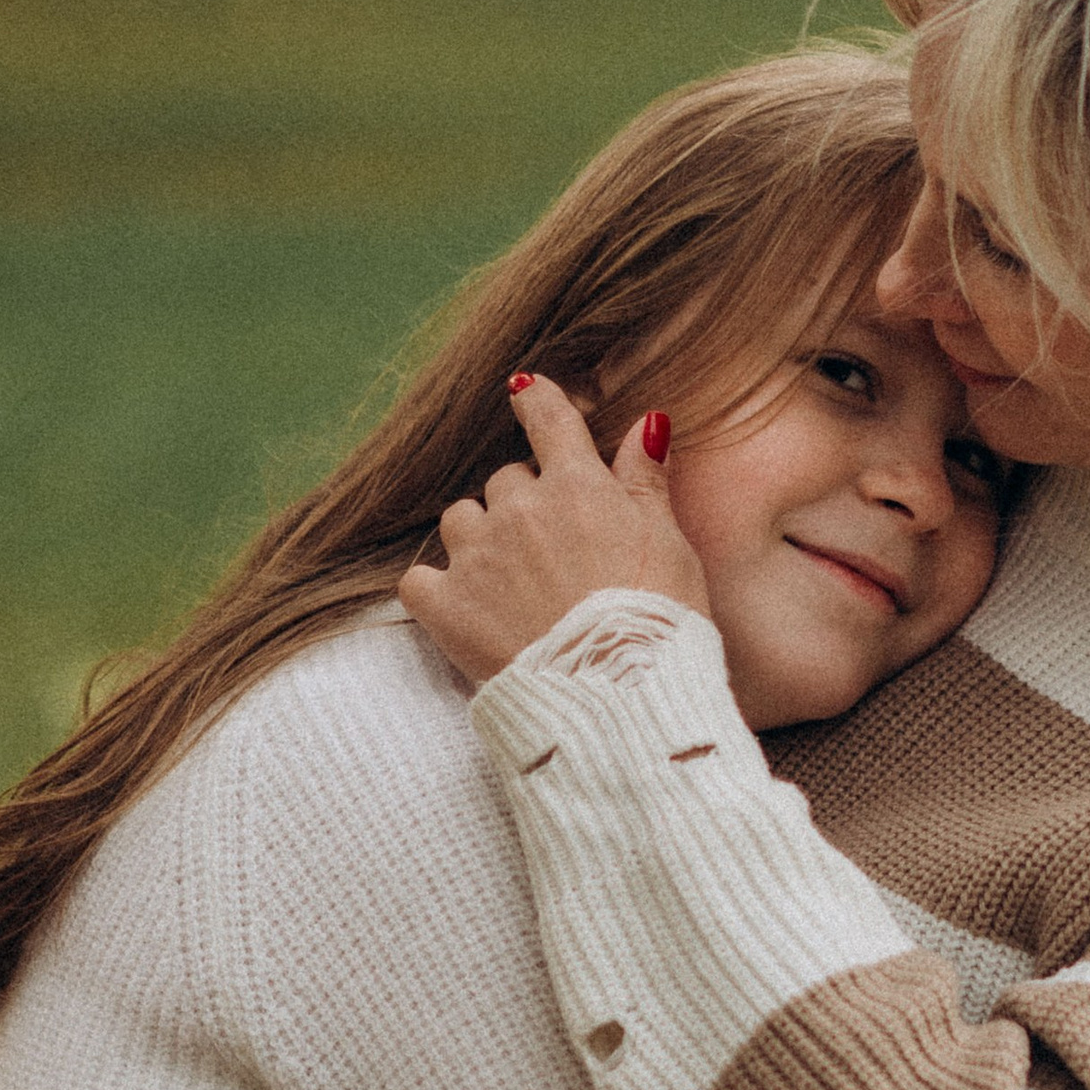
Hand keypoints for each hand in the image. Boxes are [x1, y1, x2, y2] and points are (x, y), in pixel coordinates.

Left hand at [397, 373, 712, 686]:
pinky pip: (419, 580)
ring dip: (478, 538)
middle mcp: (520, 510)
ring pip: (460, 519)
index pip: (548, 420)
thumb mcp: (670, 544)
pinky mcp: (446, 607)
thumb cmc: (658, 623)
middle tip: (552, 550)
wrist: (619, 699)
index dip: (536, 400)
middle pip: (506, 481)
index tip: (524, 390)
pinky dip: (435, 589)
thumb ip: (646, 481)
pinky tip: (460, 607)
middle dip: (524, 504)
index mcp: (577, 487)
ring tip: (508, 580)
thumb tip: (647, 422)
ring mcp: (478, 556)